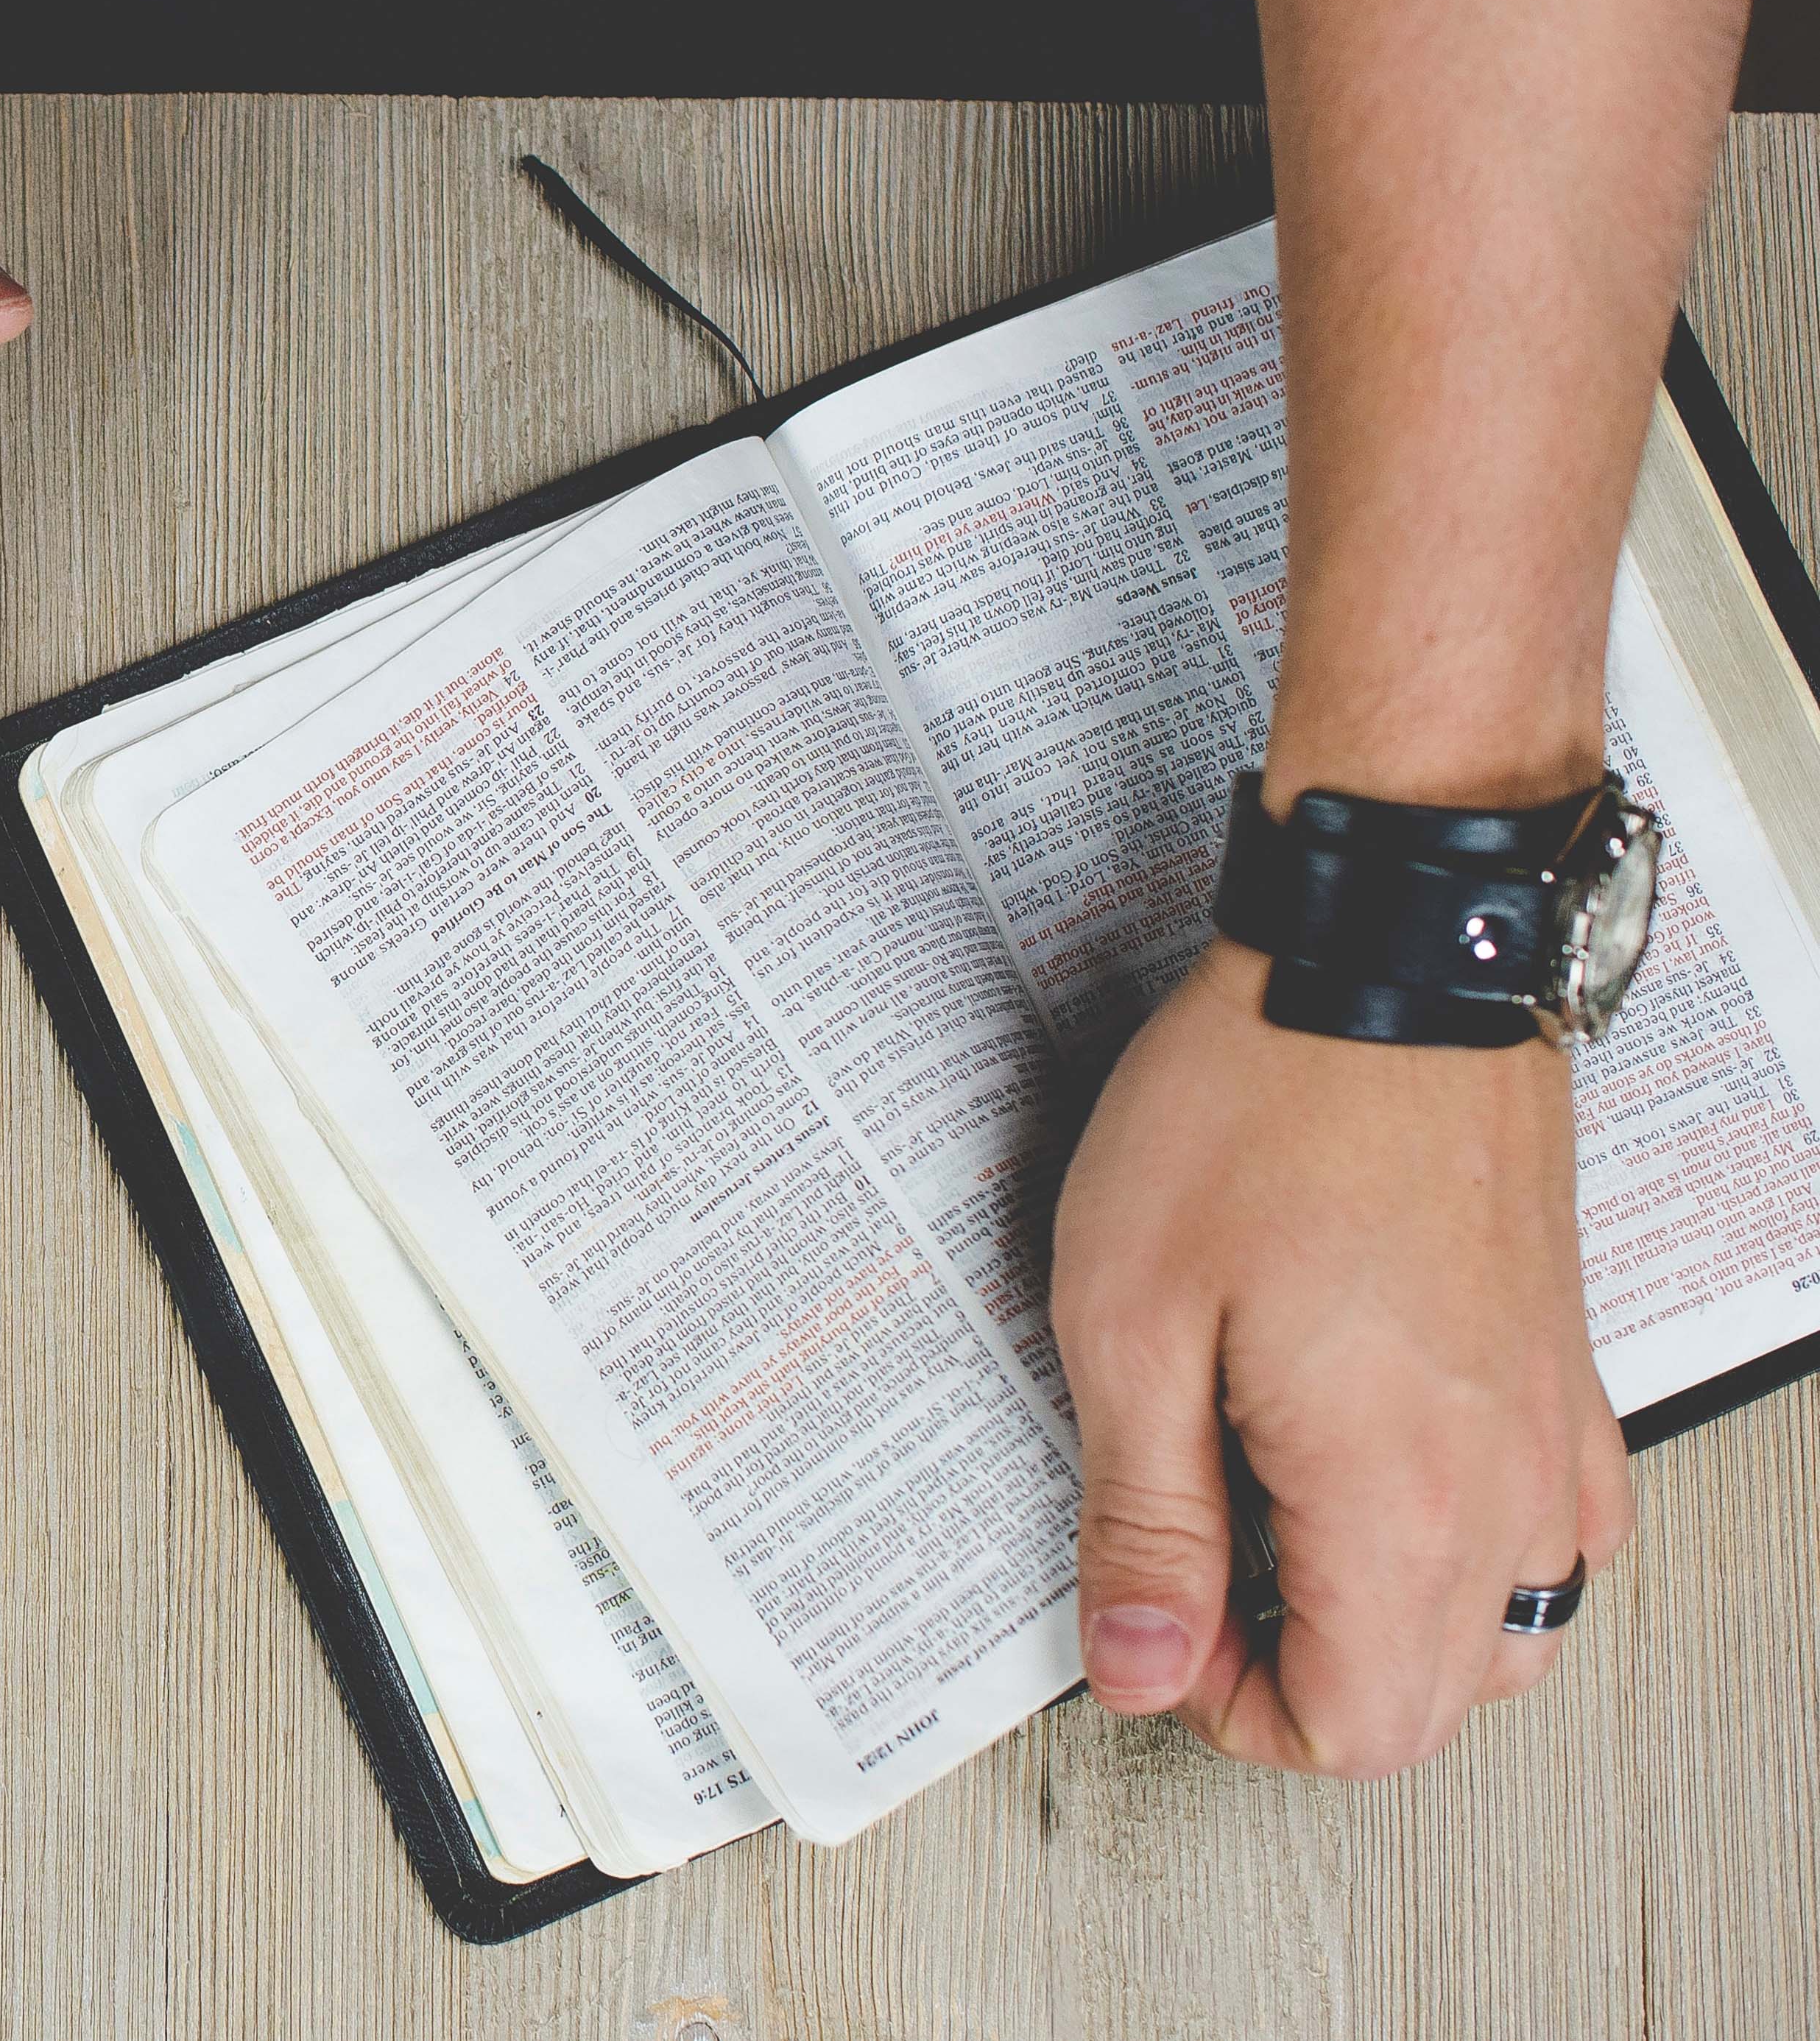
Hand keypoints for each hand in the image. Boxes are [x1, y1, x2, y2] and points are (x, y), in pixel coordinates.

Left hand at [1052, 939, 1632, 1774]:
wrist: (1384, 962)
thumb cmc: (1256, 1104)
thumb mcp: (1130, 1320)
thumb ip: (1144, 1518)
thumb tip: (1140, 1665)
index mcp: (1400, 1494)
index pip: (1355, 1729)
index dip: (1232, 1706)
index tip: (1157, 1622)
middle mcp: (1505, 1480)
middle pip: (1435, 1704)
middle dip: (1302, 1680)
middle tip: (1195, 1576)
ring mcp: (1551, 1426)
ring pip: (1506, 1631)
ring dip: (1389, 1625)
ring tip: (1272, 1525)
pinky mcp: (1561, 1371)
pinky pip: (1553, 1533)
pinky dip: (1466, 1551)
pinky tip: (1371, 1477)